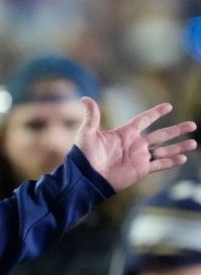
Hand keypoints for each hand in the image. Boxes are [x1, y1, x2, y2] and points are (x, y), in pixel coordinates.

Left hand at [75, 97, 196, 191]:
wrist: (87, 177)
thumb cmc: (85, 155)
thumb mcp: (88, 133)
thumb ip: (92, 116)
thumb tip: (85, 97)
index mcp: (124, 133)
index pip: (144, 120)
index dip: (156, 113)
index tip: (168, 106)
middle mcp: (135, 144)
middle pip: (160, 135)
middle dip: (176, 130)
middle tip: (193, 124)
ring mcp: (139, 157)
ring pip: (164, 150)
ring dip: (178, 146)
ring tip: (193, 142)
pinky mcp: (141, 170)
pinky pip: (159, 165)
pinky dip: (171, 161)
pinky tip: (183, 158)